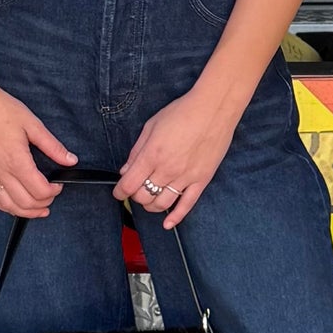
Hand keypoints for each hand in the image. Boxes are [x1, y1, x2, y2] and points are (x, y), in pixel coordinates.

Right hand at [0, 78, 76, 218]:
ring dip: (25, 212)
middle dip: (43, 204)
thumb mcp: (32, 124)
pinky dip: (4, 206)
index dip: (54, 191)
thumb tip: (70, 160)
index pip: (39, 190)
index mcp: (16, 160)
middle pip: (25, 202)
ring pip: (7, 206)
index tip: (59, 184)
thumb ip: (52, 146)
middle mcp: (0, 171)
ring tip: (38, 210)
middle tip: (52, 196)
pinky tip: (13, 204)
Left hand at [113, 83, 243, 229]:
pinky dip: (175, 217)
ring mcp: (185, 177)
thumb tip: (126, 170)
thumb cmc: (182, 112)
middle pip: (143, 197)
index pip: (128, 185)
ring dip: (150, 206)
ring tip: (149, 200)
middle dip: (134, 197)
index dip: (119, 192)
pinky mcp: (201, 180)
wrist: (214, 109)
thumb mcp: (151, 126)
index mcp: (152, 155)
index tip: (118, 192)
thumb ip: (137, 151)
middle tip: (135, 190)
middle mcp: (167, 170)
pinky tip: (167, 224)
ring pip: (161, 204)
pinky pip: (187, 205)